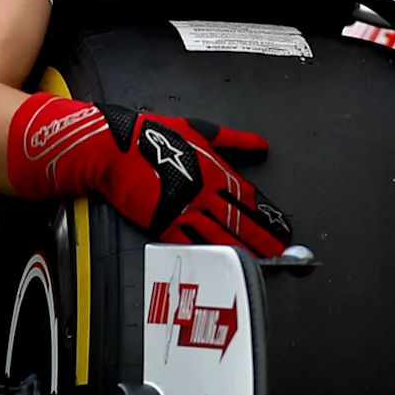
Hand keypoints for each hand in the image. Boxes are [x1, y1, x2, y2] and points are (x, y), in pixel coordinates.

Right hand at [104, 110, 291, 253]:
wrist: (114, 147)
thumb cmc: (154, 134)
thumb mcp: (201, 130)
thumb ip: (234, 140)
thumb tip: (261, 143)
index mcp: (215, 171)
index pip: (248, 197)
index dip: (266, 214)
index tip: (280, 226)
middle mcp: (205, 193)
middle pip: (240, 221)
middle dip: (262, 239)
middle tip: (279, 252)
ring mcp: (185, 210)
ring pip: (220, 236)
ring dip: (242, 252)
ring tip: (260, 264)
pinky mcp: (164, 224)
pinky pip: (191, 244)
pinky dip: (208, 255)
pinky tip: (220, 265)